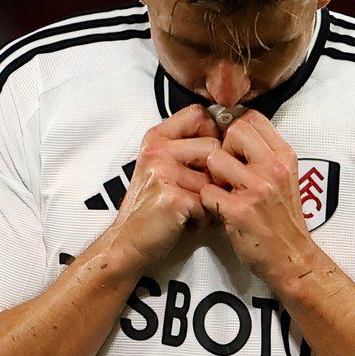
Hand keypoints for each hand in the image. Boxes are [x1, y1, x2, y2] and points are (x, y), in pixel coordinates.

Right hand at [103, 105, 220, 267]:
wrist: (128, 241)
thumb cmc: (150, 206)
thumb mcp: (160, 165)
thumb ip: (185, 148)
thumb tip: (227, 136)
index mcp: (156, 139)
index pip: (198, 114)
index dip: (212, 132)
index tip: (206, 157)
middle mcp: (158, 151)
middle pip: (213, 146)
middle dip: (214, 174)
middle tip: (200, 192)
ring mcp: (163, 174)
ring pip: (214, 178)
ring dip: (210, 199)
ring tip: (192, 209)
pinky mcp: (172, 198)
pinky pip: (208, 202)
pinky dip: (203, 218)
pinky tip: (187, 221)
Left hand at [200, 110, 322, 288]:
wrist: (292, 258)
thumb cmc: (282, 218)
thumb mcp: (283, 178)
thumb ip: (263, 155)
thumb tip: (232, 132)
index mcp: (284, 156)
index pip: (253, 118)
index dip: (235, 129)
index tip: (233, 149)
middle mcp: (274, 168)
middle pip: (234, 130)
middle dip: (223, 148)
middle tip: (227, 173)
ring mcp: (258, 189)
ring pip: (215, 158)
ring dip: (212, 177)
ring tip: (223, 193)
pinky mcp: (240, 210)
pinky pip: (207, 192)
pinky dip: (208, 202)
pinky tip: (219, 211)